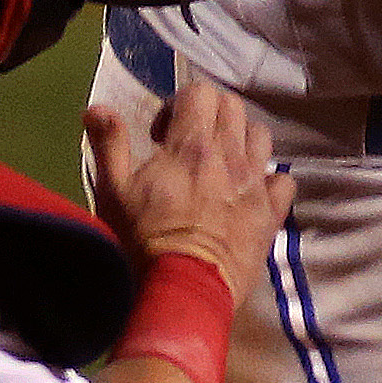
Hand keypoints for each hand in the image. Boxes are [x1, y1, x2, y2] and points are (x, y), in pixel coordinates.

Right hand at [84, 81, 288, 292]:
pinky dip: (269, 180)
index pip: (199, 92)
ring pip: (261, 136)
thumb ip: (109, 145)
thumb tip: (98, 108)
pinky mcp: (271, 214)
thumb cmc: (143, 242)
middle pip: (232, 107)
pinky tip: (250, 193)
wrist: (185, 290)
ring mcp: (255, 184)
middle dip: (210, 116)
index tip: (162, 135)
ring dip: (241, 140)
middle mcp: (230, 156)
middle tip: (188, 145)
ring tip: (221, 165)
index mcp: (192, 146)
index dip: (179, 104)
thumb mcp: (113, 193)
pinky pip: (283, 181)